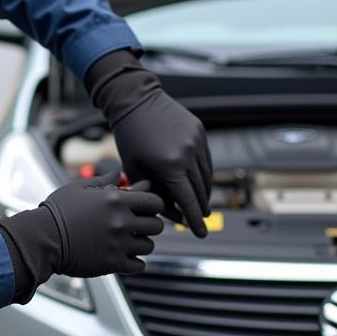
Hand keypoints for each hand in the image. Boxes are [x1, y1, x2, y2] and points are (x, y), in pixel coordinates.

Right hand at [40, 171, 164, 276]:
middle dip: (149, 225)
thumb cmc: (57, 212)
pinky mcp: (112, 264)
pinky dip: (135, 262)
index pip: (154, 202)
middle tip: (138, 226)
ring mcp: (118, 244)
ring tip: (129, 241)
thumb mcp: (78, 188)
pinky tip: (125, 257)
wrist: (42, 238)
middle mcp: (121, 221)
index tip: (146, 209)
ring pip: (148, 246)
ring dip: (141, 243)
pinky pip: (138, 266)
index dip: (153, 205)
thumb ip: (102, 180)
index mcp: (115, 200)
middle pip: (155, 225)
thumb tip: (118, 173)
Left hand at [111, 90, 212, 236]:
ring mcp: (197, 141)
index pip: (188, 200)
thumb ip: (153, 193)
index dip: (195, 220)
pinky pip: (206, 159)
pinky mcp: (200, 131)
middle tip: (199, 221)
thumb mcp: (135, 169)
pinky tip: (198, 182)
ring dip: (204, 192)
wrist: (136, 100)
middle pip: (200, 190)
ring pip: (206, 176)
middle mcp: (187, 153)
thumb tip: (172, 214)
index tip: (201, 234)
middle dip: (199, 208)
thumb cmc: (129, 136)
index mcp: (169, 165)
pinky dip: (203, 173)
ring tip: (199, 204)